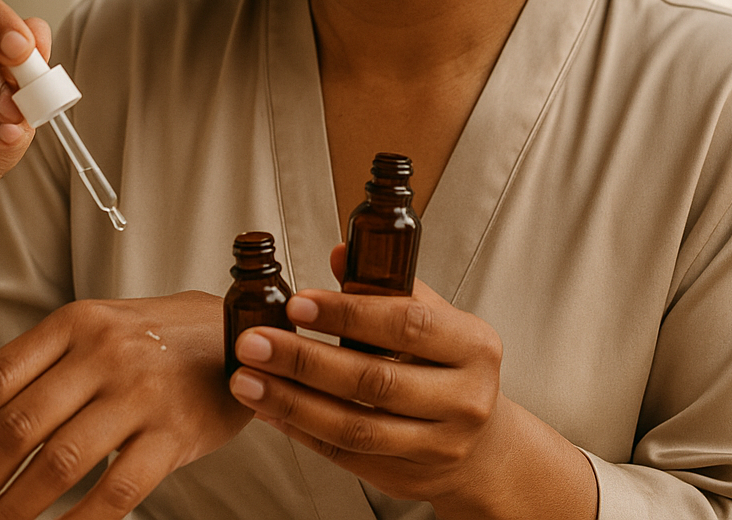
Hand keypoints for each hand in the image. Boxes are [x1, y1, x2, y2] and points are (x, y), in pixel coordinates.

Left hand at [0, 292, 252, 519]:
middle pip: (18, 427)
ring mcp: (141, 395)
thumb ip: (43, 365)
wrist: (241, 333)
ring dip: (13, 508)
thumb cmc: (155, 338)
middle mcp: (104, 355)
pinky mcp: (174, 434)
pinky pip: (116, 491)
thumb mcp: (97, 328)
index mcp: (74, 324)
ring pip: (59, 464)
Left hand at [227, 247, 594, 518]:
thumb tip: (340, 255)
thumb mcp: (437, 320)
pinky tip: (268, 407)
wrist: (484, 443)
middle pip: (374, 381)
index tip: (297, 303)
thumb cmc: (451, 366)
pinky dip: (300, 430)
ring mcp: (438, 445)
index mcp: (474, 347)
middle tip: (255, 342)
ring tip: (247, 379)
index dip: (349, 314)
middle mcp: (464, 400)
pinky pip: (344, 455)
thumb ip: (389, 287)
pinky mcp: (407, 477)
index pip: (407, 325)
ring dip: (292, 401)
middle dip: (305, 360)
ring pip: (354, 427)